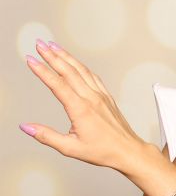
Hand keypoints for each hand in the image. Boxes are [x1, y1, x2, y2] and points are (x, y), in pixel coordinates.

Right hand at [22, 40, 151, 173]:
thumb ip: (46, 136)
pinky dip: (80, 65)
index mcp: (81, 110)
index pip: (58, 85)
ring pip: (82, 70)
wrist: (129, 151)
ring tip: (53, 46)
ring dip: (66, 56)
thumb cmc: (103, 151)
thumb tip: (26, 127)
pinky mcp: (107, 97)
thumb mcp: (70, 148)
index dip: (42, 71)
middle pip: (69, 71)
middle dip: (52, 55)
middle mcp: (92, 99)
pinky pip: (93, 76)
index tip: (30, 59)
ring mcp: (101, 96)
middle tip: (39, 44)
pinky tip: (74, 61)